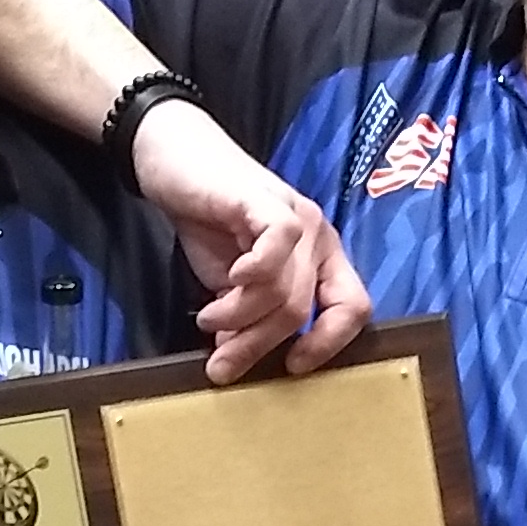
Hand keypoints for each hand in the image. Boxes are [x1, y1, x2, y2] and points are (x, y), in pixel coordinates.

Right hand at [129, 96, 371, 381]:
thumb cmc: (208, 220)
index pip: (352, 308)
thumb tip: (235, 360)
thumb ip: (245, 315)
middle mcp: (318, 237)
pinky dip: (251, 276)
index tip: (291, 366)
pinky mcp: (265, 201)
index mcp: (320, 259)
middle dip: (259, 344)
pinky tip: (227, 282)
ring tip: (208, 320)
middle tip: (222, 362)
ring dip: (239, 318)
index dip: (327, 344)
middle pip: (304, 310)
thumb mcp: (232, 282)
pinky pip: (276, 248)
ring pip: (284, 290)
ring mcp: (297, 216)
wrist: (174, 158)